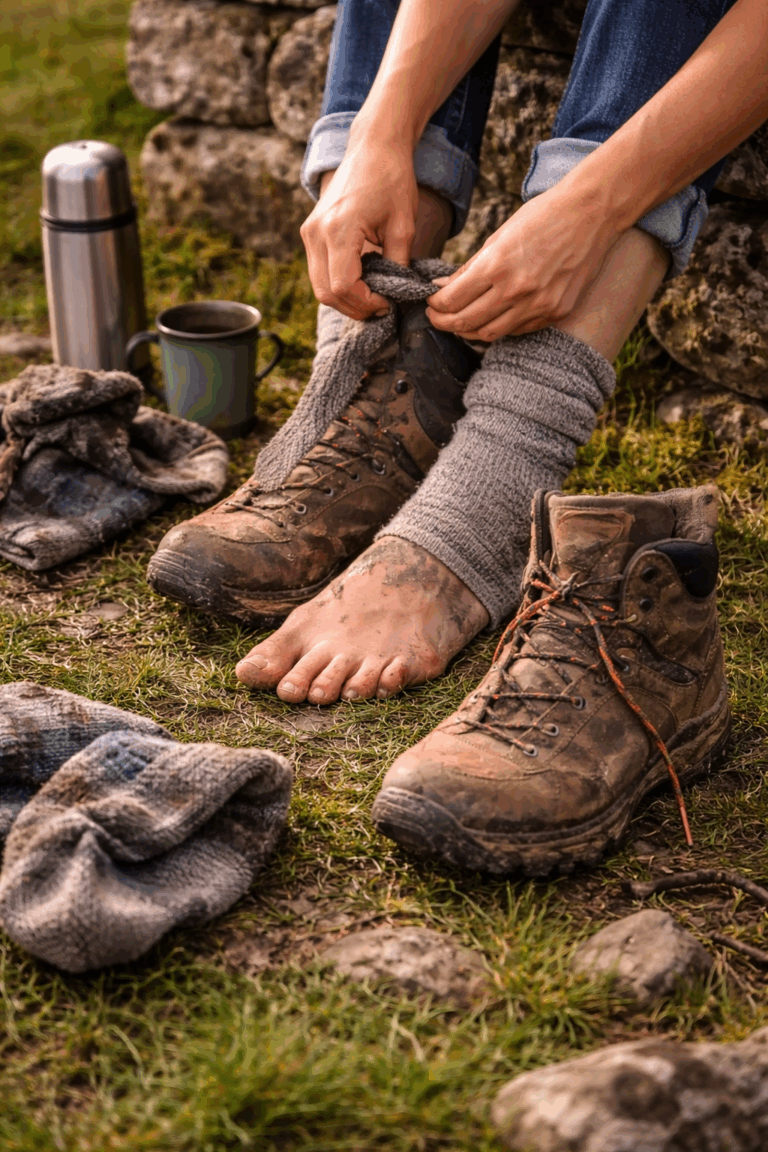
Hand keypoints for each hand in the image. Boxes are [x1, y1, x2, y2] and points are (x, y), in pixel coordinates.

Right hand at [300, 135, 419, 320]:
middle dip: (354, 307)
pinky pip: (318, 271)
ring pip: (319, 287)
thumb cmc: (391, 180)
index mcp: (339, 229)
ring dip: (345, 298)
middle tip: (381, 306)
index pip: (343, 286)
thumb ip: (398, 264)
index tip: (388, 303)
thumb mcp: (403, 226)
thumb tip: (398, 296)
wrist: (372, 148)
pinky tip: (361, 279)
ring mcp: (309, 232)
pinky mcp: (310, 232)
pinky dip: (337, 283)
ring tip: (372, 295)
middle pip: (326, 293)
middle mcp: (317, 233)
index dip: (366, 303)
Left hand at [425, 183, 622, 340]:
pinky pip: (517, 330)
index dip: (434, 305)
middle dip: (444, 322)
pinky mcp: (555, 312)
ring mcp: (538, 305)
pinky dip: (499, 326)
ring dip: (469, 330)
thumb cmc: (544, 216)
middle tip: (436, 317)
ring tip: (460, 320)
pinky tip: (493, 315)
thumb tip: (441, 286)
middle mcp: (516, 290)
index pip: (452, 300)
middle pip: (466, 323)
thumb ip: (469, 266)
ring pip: (490, 334)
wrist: (592, 213)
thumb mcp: (499, 234)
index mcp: (497, 265)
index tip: (430, 302)